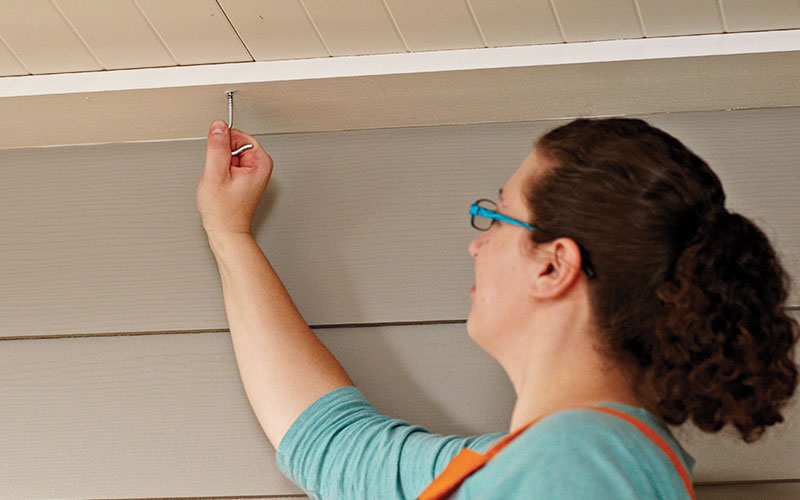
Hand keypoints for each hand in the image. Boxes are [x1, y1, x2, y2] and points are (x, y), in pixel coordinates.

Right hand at [196, 120, 273, 235]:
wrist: (226, 231)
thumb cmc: (224, 211)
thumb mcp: (215, 173)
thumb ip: (217, 146)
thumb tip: (218, 125)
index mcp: (261, 162)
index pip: (237, 135)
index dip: (222, 147)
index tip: (220, 163)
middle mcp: (261, 166)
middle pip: (234, 144)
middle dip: (221, 158)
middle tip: (220, 177)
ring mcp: (255, 172)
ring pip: (230, 155)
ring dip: (221, 167)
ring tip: (222, 184)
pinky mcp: (247, 178)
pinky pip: (230, 166)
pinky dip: (222, 174)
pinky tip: (223, 187)